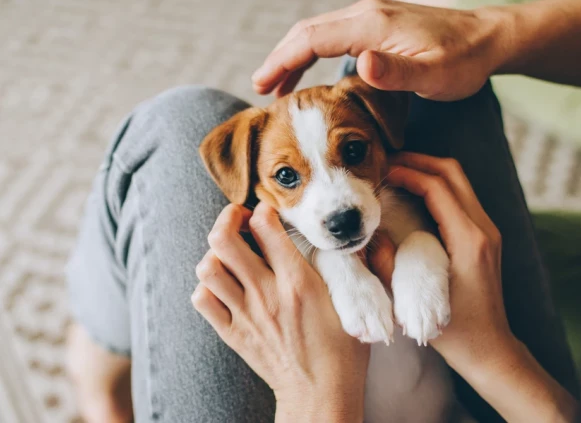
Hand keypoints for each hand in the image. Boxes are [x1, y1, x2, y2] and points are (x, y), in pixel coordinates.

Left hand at [192, 202, 367, 422]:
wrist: (320, 394)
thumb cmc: (343, 350)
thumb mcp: (355, 303)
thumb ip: (354, 267)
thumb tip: (353, 240)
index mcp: (299, 282)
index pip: (267, 226)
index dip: (264, 209)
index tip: (269, 211)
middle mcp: (267, 294)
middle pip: (225, 240)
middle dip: (228, 218)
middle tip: (240, 219)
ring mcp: (246, 314)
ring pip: (208, 268)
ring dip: (216, 253)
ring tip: (231, 253)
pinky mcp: (234, 333)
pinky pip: (203, 300)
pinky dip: (208, 286)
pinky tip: (225, 284)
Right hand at [251, 0, 505, 100]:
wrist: (488, 38)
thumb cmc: (463, 61)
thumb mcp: (433, 74)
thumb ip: (395, 71)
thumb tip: (358, 63)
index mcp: (371, 24)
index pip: (311, 38)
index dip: (283, 62)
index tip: (261, 86)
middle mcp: (366, 14)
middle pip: (307, 31)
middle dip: (280, 58)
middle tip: (260, 89)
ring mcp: (371, 17)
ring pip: (318, 32)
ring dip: (294, 56)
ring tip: (278, 87)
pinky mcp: (378, 25)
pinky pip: (334, 35)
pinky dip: (313, 53)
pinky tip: (313, 74)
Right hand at [369, 152, 576, 421]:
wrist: (492, 350)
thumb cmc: (457, 333)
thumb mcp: (414, 302)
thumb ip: (389, 266)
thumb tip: (370, 235)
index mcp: (469, 240)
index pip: (438, 186)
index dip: (407, 172)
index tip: (381, 171)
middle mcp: (483, 229)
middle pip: (452, 172)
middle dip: (418, 161)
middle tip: (386, 162)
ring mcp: (487, 231)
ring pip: (458, 181)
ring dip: (427, 171)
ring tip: (395, 173)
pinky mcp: (484, 237)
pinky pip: (460, 197)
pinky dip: (435, 187)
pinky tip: (411, 195)